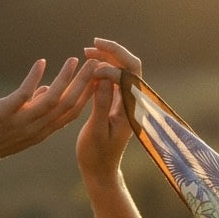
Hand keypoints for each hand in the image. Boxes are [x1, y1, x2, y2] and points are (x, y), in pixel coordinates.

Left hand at [0, 56, 95, 180]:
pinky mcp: (5, 114)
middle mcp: (36, 129)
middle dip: (84, 85)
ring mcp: (22, 122)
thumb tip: (44, 89)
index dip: (87, 95)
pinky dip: (34, 77)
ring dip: (66, 79)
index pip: (71, 113)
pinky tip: (41, 62)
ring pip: (53, 100)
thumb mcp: (16, 124)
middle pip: (69, 106)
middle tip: (98, 65)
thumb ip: (32, 106)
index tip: (99, 78)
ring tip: (76, 60)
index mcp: (41, 131)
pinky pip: (25, 95)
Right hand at [76, 39, 141, 189]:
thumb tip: (103, 75)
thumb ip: (101, 103)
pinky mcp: (118, 104)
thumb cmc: (96, 155)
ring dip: (107, 58)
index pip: (129, 73)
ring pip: (122, 70)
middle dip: (113, 52)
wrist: (100, 171)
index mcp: (130, 109)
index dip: (112, 64)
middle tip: (91, 45)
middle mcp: (132, 102)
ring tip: (86, 52)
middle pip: (130, 66)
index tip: (92, 68)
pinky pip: (115, 79)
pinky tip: (89, 66)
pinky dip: (103, 69)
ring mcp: (126, 102)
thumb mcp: (95, 130)